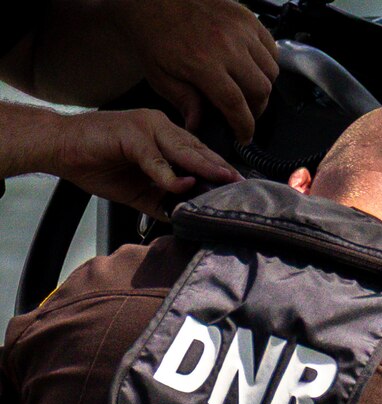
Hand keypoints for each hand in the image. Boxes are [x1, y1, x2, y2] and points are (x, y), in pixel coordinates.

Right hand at [49, 109, 242, 218]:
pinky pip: (155, 158)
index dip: (218, 169)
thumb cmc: (94, 162)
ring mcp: (146, 126)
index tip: (237, 185)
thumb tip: (184, 216)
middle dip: (220, 168)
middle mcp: (159, 125)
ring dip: (205, 167)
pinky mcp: (130, 134)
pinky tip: (183, 184)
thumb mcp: (138, 189)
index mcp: (164, 134)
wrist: (57, 147)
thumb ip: (163, 198)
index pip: (198, 152)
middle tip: (241, 184)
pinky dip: (169, 174)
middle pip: (197, 149)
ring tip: (224, 181)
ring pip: (183, 149)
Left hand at [114, 0, 278, 142]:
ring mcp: (241, 30)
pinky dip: (267, 63)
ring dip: (263, 86)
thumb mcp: (160, 75)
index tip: (244, 136)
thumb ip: (184, 102)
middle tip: (245, 113)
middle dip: (256, 109)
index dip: (244, 126)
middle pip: (260, 90)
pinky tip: (252, 68)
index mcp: (203, 63)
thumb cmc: (155, 33)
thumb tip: (199, 125)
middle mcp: (227, 46)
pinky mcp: (247, 18)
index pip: (236, 105)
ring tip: (248, 90)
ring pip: (271, 71)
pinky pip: (271, 48)